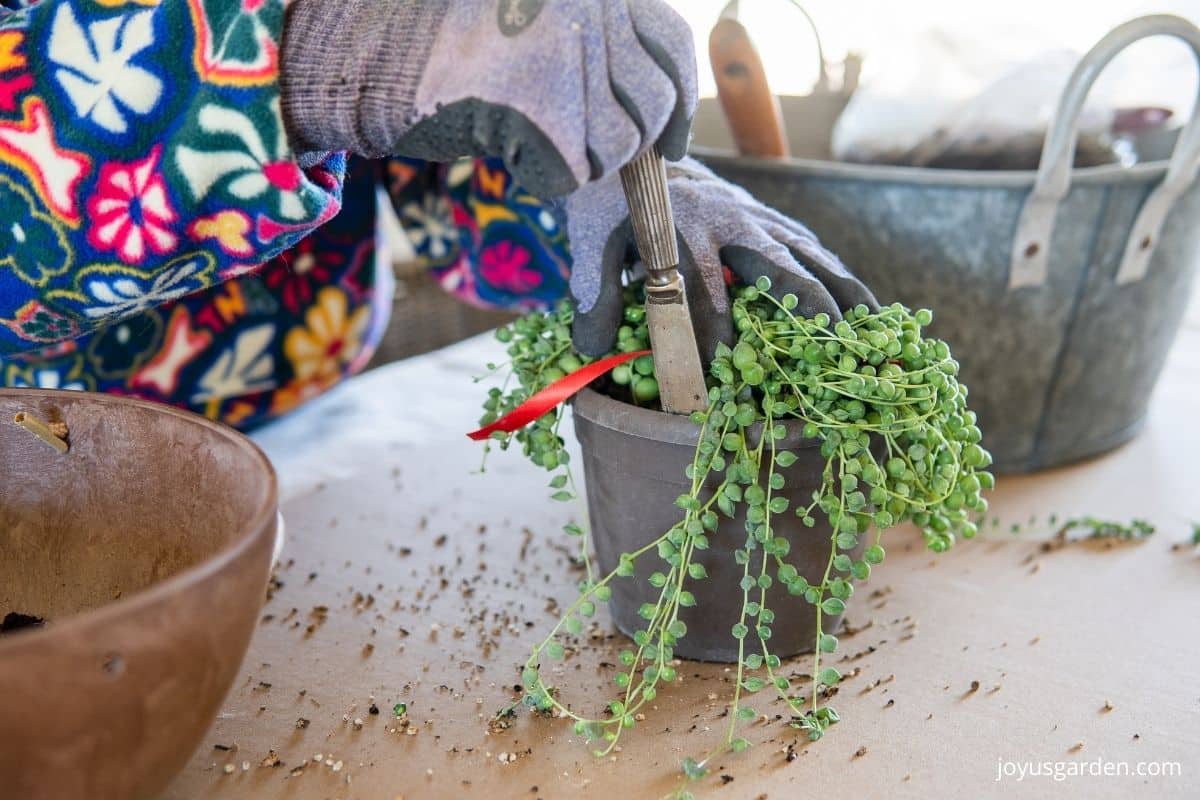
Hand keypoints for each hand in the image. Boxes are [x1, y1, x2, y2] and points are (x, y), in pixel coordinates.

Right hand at [281, 0, 696, 197]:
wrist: (342, 41)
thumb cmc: (424, 31)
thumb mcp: (526, 11)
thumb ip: (587, 36)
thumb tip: (649, 110)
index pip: (672, 48)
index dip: (677, 104)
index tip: (670, 142)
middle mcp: (588, 2)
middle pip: (649, 105)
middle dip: (624, 143)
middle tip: (577, 150)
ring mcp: (563, 50)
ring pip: (614, 148)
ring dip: (576, 162)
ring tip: (525, 141)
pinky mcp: (534, 105)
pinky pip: (568, 175)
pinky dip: (538, 180)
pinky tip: (504, 153)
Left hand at [567, 158, 877, 359]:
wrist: (639, 149)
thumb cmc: (614, 208)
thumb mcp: (593, 246)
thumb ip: (597, 294)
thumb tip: (593, 350)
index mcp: (681, 231)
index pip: (700, 296)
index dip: (710, 345)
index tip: (717, 386)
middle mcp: (728, 221)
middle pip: (778, 271)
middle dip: (804, 318)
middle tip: (826, 362)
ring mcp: (757, 216)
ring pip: (810, 258)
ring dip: (843, 298)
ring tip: (874, 338)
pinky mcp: (772, 218)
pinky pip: (815, 249)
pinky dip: (842, 279)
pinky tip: (867, 310)